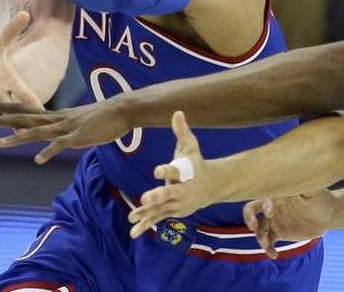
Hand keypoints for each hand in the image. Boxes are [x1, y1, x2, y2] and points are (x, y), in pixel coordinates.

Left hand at [0, 12, 43, 125]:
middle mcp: (0, 96)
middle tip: (19, 133)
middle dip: (12, 120)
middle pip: (8, 110)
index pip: (26, 96)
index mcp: (12, 83)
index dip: (35, 105)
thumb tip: (25, 12)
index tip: (44, 115)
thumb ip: (12, 30)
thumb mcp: (1, 43)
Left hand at [0, 98, 132, 162]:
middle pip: (25, 119)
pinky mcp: (78, 136)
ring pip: (38, 132)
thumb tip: (59, 138)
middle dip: (3, 121)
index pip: (27, 111)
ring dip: (18, 137)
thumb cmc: (103, 117)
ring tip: (0, 143)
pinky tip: (38, 160)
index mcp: (57, 116)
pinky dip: (49, 152)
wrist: (122, 110)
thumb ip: (67, 129)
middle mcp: (58, 120)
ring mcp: (67, 127)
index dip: (7, 110)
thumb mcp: (80, 122)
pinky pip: (60, 145)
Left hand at [128, 112, 216, 237]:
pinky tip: (132, 232)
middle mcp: (181, 190)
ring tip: (131, 217)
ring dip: (146, 213)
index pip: (174, 171)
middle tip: (145, 198)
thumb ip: (182, 131)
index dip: (165, 170)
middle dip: (157, 196)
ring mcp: (176, 203)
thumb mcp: (191, 147)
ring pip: (160, 209)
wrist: (211, 186)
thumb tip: (177, 112)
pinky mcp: (171, 211)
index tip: (156, 170)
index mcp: (184, 174)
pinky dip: (145, 225)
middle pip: (168, 193)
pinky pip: (156, 218)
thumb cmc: (196, 163)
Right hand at [243, 190, 335, 257]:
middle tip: (253, 227)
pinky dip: (268, 249)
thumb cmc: (322, 198)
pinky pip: (268, 242)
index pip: (262, 197)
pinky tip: (274, 255)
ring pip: (259, 229)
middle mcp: (272, 206)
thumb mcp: (314, 190)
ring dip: (260, 238)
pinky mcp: (280, 233)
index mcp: (277, 195)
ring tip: (267, 244)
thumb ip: (302, 183)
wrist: (329, 215)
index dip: (263, 205)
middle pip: (251, 210)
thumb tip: (293, 173)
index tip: (271, 212)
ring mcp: (275, 221)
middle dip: (249, 218)